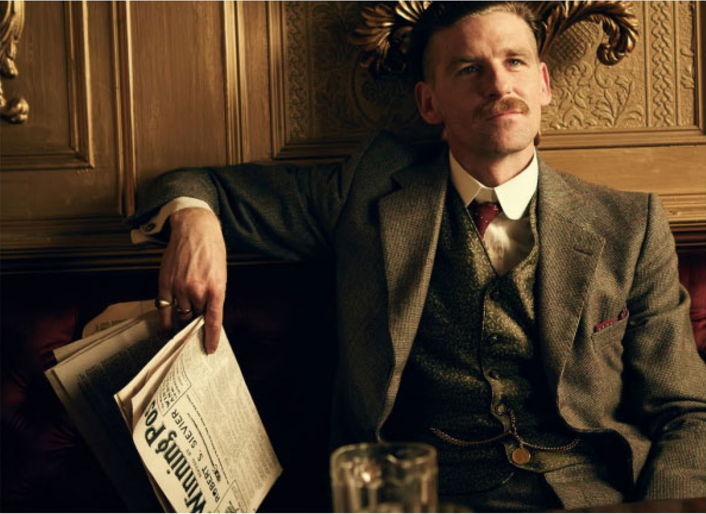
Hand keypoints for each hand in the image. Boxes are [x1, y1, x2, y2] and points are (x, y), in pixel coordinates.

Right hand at [158, 208, 226, 352]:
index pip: (213, 321)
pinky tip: (166, 327)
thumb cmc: (212, 250)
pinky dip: (165, 320)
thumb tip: (208, 315)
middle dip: (196, 325)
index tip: (209, 349)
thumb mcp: (221, 274)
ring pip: (180, 314)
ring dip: (183, 320)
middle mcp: (197, 291)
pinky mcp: (165, 283)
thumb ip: (215, 295)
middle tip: (195, 332)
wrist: (196, 229)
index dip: (211, 338)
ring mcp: (179, 288)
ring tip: (184, 325)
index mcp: (215, 289)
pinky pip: (163, 308)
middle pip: (196, 318)